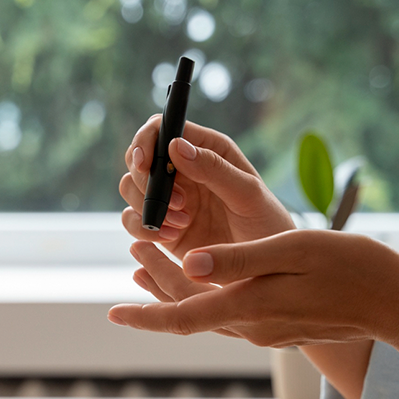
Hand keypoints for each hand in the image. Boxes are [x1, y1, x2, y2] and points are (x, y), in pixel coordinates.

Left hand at [110, 230, 398, 347]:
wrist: (395, 302)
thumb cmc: (350, 266)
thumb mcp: (292, 251)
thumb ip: (238, 261)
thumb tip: (190, 265)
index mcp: (251, 307)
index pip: (183, 316)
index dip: (145, 315)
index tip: (112, 312)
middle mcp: (253, 327)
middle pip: (190, 313)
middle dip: (154, 289)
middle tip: (132, 249)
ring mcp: (268, 330)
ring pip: (207, 314)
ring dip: (175, 292)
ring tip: (148, 263)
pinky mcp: (280, 326)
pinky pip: (229, 315)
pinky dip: (204, 297)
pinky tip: (200, 277)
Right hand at [120, 116, 293, 260]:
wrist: (267, 270)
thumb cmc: (267, 224)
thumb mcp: (248, 194)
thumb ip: (214, 169)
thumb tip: (175, 145)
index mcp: (208, 150)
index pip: (163, 128)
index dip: (146, 140)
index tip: (145, 162)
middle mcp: (184, 170)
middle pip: (139, 159)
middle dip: (146, 180)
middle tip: (177, 203)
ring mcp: (171, 199)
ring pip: (131, 189)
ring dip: (148, 205)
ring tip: (182, 223)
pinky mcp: (162, 227)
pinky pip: (134, 220)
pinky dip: (144, 228)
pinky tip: (171, 236)